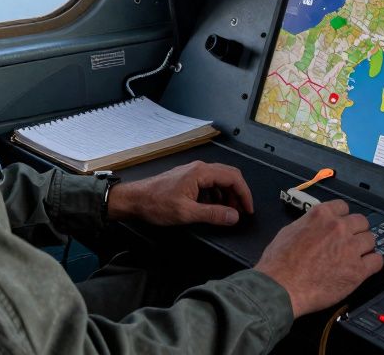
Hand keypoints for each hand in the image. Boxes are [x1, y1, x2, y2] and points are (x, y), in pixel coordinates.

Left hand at [106, 161, 253, 226]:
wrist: (134, 199)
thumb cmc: (156, 204)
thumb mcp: (186, 213)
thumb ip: (213, 214)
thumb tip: (234, 216)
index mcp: (201, 172)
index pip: (233, 177)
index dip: (245, 194)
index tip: (249, 210)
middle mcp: (199, 168)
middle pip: (229, 176)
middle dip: (238, 194)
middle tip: (242, 212)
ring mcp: (192, 172)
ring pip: (219, 179)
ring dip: (227, 195)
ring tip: (229, 212)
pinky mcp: (187, 178)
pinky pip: (209, 183)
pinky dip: (217, 194)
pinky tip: (214, 207)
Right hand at [254, 199, 382, 317]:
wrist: (281, 287)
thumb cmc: (278, 263)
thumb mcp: (289, 231)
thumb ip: (309, 224)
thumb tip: (315, 227)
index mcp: (321, 215)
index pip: (343, 207)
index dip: (342, 217)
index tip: (341, 225)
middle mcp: (338, 228)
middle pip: (361, 222)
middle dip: (356, 231)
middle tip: (349, 242)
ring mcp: (350, 248)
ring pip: (371, 240)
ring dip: (364, 247)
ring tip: (356, 256)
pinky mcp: (357, 270)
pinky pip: (377, 261)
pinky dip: (372, 263)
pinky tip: (365, 267)